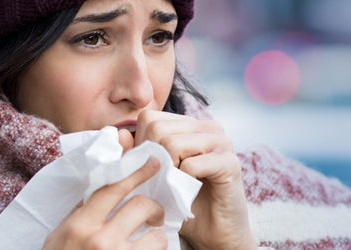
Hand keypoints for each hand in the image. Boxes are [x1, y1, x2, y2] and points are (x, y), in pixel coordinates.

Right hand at [43, 157, 167, 249]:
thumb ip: (79, 213)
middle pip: (141, 206)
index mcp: (79, 226)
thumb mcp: (58, 238)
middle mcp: (100, 241)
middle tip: (154, 215)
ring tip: (150, 243)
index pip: (113, 188)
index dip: (135, 171)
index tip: (152, 163)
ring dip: (157, 238)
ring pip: (157, 237)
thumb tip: (101, 187)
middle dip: (153, 208)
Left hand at [134, 110, 255, 249]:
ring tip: (174, 185)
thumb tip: (120, 135)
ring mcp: (221, 142)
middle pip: (158, 129)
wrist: (212, 231)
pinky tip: (188, 190)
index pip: (150, 118)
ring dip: (166, 172)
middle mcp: (207, 127)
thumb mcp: (152, 175)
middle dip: (152, 159)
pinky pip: (191, 165)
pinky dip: (182, 183)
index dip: (141, 144)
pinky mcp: (230, 162)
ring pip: (172, 144)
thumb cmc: (181, 201)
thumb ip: (135, 154)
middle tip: (162, 180)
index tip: (150, 168)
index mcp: (189, 124)